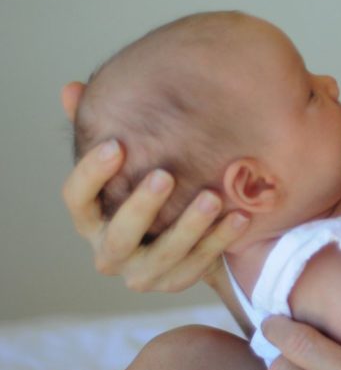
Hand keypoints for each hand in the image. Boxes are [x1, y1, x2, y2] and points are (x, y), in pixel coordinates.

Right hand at [60, 81, 249, 291]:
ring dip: (188, 227)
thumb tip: (71, 88)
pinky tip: (239, 216)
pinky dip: (220, 241)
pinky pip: (199, 265)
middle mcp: (109, 250)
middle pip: (118, 234)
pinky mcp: (177, 281)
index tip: (117, 144)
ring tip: (212, 198)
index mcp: (91, 217)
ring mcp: (142, 272)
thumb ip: (107, 124)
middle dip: (142, 207)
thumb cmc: (151, 182)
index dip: (92, 173)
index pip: (76, 198)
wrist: (188, 228)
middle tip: (165, 175)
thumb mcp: (131, 154)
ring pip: (163, 256)